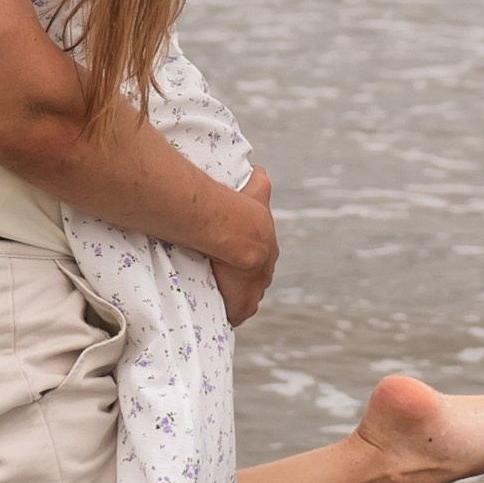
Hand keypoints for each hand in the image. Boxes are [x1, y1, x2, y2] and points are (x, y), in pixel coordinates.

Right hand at [211, 167, 276, 328]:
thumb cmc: (242, 210)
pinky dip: (230, 311)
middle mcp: (266, 269)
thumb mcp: (257, 190)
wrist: (239, 234)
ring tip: (215, 291)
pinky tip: (219, 311)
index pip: (260, 255)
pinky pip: (238, 312)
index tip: (234, 255)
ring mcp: (256, 289)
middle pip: (255, 277)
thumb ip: (259, 181)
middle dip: (243, 276)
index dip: (247, 255)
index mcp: (268, 247)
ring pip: (248, 295)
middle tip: (221, 272)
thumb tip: (259, 169)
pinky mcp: (244, 304)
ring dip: (235, 293)